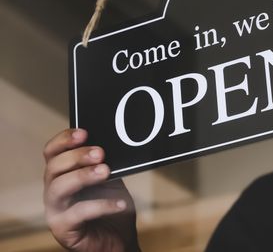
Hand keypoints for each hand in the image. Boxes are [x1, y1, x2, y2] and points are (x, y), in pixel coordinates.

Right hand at [43, 129, 140, 250]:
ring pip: (59, 188)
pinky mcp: (63, 229)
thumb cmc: (111, 206)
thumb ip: (107, 163)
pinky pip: (79, 213)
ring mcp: (55, 211)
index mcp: (62, 175)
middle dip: (77, 156)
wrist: (119, 240)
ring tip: (105, 171)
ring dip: (82, 176)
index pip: (52, 152)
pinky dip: (102, 205)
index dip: (64, 140)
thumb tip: (115, 144)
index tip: (84, 133)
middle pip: (53, 168)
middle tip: (100, 153)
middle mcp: (53, 191)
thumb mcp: (111, 180)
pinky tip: (120, 203)